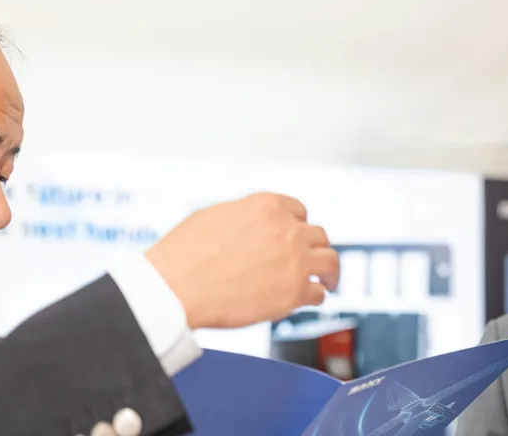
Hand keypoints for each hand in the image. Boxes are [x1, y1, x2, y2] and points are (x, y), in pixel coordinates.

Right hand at [145, 192, 338, 329]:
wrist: (177, 286)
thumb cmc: (184, 254)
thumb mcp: (212, 216)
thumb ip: (242, 217)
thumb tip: (249, 226)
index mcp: (266, 206)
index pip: (298, 210)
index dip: (297, 224)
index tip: (296, 234)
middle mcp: (286, 230)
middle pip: (318, 235)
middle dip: (314, 246)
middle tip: (313, 257)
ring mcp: (294, 261)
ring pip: (330, 261)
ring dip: (329, 271)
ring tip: (328, 280)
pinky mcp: (294, 293)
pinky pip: (318, 293)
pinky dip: (315, 296)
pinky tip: (309, 299)